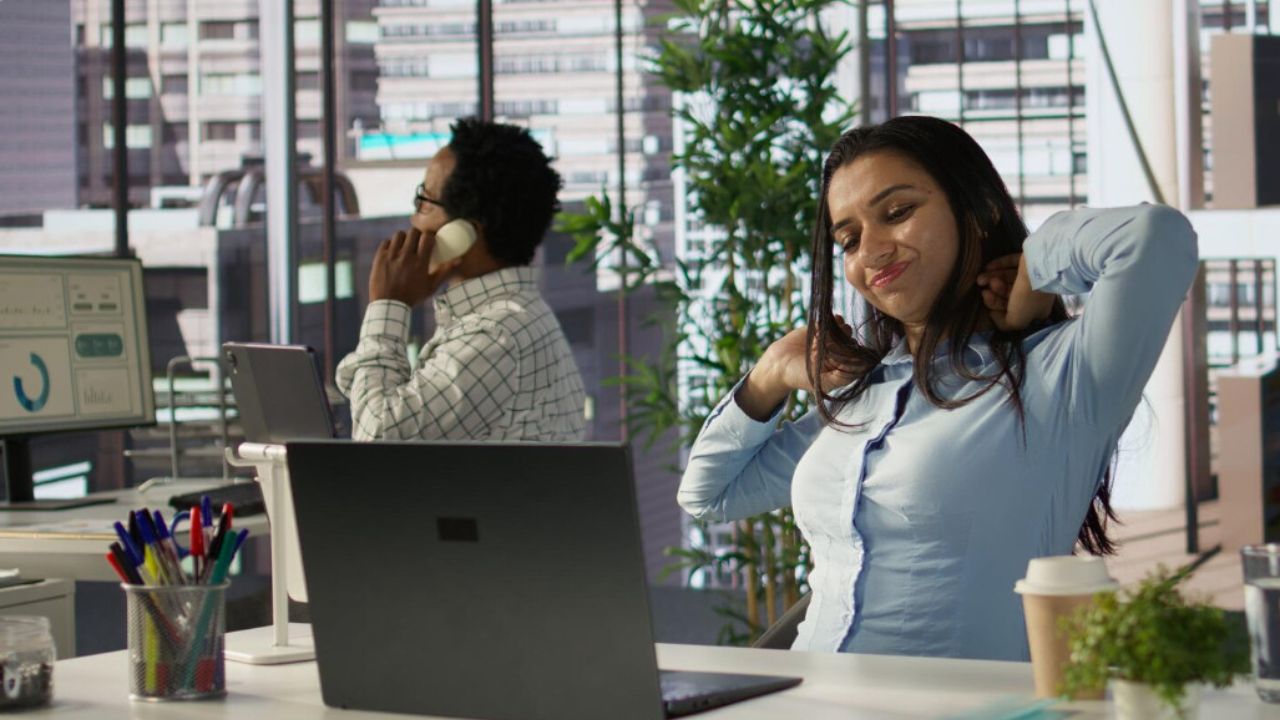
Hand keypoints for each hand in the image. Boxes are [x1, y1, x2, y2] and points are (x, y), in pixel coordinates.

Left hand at [368, 228, 461, 305]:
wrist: (389, 305)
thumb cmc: (413, 296)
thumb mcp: (431, 286)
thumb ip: (444, 271)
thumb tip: (459, 259)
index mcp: (420, 263)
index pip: (427, 237)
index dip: (429, 235)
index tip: (429, 238)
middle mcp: (406, 257)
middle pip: (413, 232)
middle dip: (417, 234)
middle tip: (417, 240)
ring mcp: (391, 256)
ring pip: (399, 235)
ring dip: (404, 238)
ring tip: (405, 245)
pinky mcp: (380, 258)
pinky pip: (386, 242)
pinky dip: (390, 244)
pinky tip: (393, 251)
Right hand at [736, 315, 857, 419]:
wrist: (778, 363)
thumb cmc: (799, 376)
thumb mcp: (820, 382)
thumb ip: (840, 377)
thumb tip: (862, 367)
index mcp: (843, 368)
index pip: (859, 359)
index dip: (852, 356)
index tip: (838, 357)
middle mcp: (840, 353)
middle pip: (852, 343)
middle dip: (843, 343)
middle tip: (827, 347)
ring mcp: (832, 340)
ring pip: (845, 330)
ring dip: (838, 331)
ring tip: (821, 338)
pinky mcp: (823, 328)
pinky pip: (835, 321)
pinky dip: (831, 322)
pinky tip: (818, 330)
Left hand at [977, 254, 1054, 331]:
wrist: (1040, 268)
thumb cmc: (1028, 297)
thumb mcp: (1016, 320)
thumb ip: (1004, 323)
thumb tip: (993, 314)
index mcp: (1036, 309)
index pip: (1012, 310)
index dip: (996, 306)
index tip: (987, 299)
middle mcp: (1035, 294)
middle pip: (1008, 294)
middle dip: (993, 292)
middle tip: (984, 288)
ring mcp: (1033, 276)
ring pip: (1008, 278)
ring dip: (992, 278)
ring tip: (981, 278)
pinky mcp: (1029, 260)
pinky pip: (1012, 263)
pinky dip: (999, 265)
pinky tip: (988, 267)